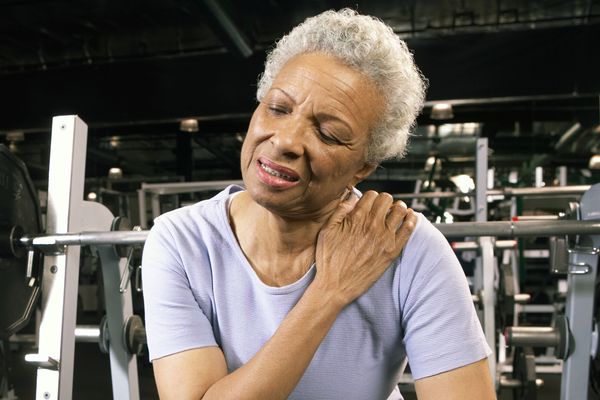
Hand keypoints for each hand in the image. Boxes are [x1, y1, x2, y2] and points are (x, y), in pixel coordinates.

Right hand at [313, 190, 415, 306]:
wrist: (336, 286)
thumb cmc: (328, 260)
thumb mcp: (326, 232)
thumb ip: (339, 212)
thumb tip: (352, 197)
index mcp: (355, 218)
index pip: (372, 195)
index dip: (371, 197)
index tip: (370, 203)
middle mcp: (371, 225)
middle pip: (387, 199)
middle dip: (384, 201)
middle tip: (382, 207)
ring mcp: (384, 238)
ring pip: (400, 210)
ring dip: (398, 208)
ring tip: (395, 211)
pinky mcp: (392, 251)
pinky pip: (408, 229)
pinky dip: (411, 220)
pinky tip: (409, 218)